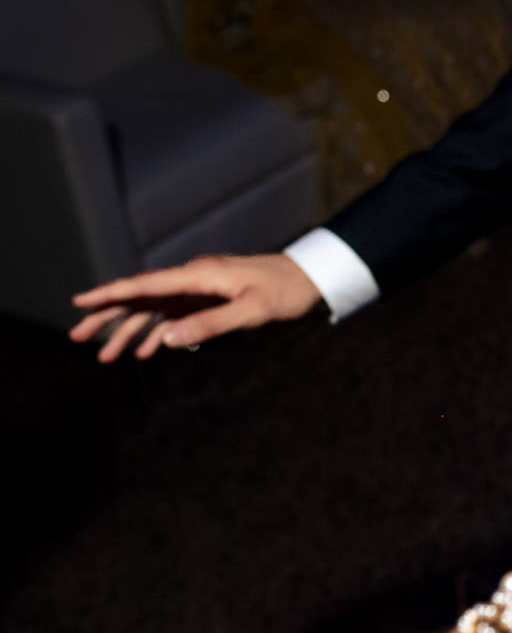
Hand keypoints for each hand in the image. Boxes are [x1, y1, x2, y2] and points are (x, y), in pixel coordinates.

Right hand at [69, 254, 323, 361]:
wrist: (311, 276)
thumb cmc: (286, 291)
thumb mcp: (251, 311)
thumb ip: (209, 324)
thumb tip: (166, 339)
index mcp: (200, 276)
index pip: (145, 285)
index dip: (111, 294)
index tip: (81, 303)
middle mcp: (194, 279)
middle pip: (141, 297)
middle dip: (109, 316)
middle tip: (78, 336)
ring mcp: (201, 288)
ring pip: (155, 308)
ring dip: (129, 330)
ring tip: (105, 356)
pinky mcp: (211, 297)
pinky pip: (175, 314)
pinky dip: (157, 332)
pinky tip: (145, 351)